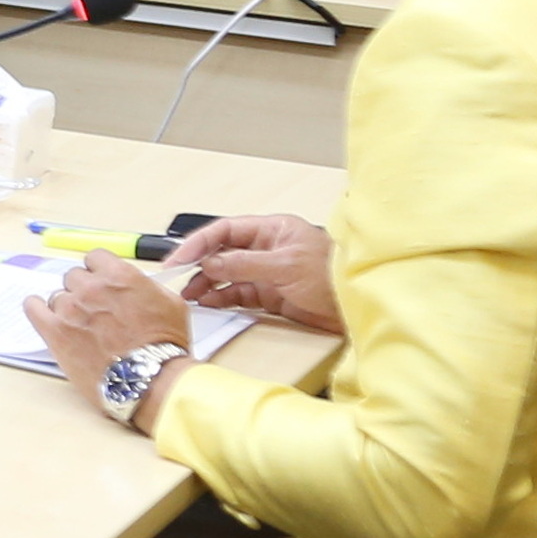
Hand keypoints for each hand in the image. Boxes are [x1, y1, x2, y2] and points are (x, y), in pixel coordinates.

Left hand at [29, 257, 186, 419]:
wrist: (150, 380)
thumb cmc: (163, 348)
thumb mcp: (171, 304)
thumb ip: (147, 286)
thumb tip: (138, 285)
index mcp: (118, 275)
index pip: (94, 258)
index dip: (98, 271)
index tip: (100, 282)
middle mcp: (91, 287)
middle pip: (74, 277)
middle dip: (84, 291)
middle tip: (95, 310)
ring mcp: (70, 309)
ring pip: (58, 295)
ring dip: (68, 307)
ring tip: (82, 326)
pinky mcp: (55, 331)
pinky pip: (33, 308)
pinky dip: (38, 309)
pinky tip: (46, 315)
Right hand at [162, 213, 335, 329]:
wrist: (360, 307)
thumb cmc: (332, 276)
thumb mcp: (285, 266)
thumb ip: (244, 264)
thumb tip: (209, 265)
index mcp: (271, 230)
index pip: (225, 231)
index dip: (198, 243)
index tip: (178, 259)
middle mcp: (266, 248)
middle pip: (222, 252)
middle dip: (198, 265)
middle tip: (176, 279)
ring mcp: (268, 273)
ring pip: (227, 275)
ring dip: (207, 284)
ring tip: (190, 296)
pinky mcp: (271, 296)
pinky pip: (238, 294)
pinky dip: (222, 298)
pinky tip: (208, 303)